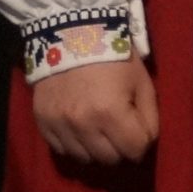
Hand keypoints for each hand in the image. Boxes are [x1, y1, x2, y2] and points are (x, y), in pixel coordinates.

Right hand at [32, 58, 158, 165]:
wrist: (68, 32)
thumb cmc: (111, 55)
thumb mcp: (141, 81)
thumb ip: (150, 117)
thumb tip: (145, 142)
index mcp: (110, 112)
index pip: (135, 151)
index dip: (141, 141)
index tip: (137, 127)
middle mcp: (83, 123)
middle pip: (110, 159)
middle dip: (119, 148)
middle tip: (117, 129)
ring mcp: (60, 123)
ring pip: (85, 159)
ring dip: (95, 148)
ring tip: (97, 129)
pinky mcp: (42, 120)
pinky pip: (61, 149)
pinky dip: (73, 143)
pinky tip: (78, 127)